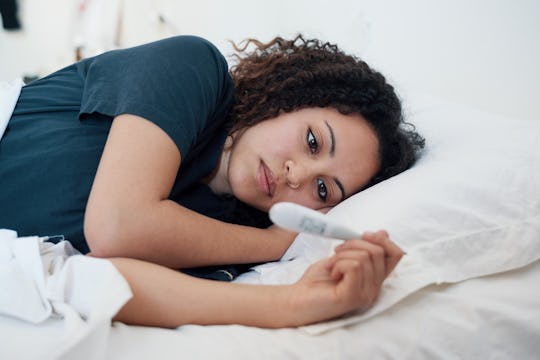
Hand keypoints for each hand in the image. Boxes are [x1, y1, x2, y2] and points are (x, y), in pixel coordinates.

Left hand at [286, 230, 402, 325]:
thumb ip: (362, 249)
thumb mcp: (342, 257)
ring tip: (332, 265)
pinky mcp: (353, 297)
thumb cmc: (318, 279)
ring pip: (364, 257)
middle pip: (378, 252)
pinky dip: (338, 263)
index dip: (383, 240)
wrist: (297, 298)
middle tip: (337, 251)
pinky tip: (331, 273)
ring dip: (342, 255)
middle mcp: (374, 289)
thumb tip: (383, 232)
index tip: (363, 234)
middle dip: (354, 243)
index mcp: (374, 279)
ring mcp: (365, 294)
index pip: (396, 255)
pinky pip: (354, 267)